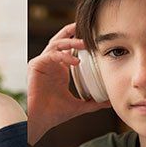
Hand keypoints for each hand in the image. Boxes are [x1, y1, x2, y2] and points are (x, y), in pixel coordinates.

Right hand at [27, 23, 111, 144]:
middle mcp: (50, 64)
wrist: (41, 120)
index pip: (68, 48)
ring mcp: (42, 63)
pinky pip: (51, 55)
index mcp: (59, 69)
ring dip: (70, 42)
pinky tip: (75, 62)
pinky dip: (63, 56)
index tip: (93, 36)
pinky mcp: (36, 66)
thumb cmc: (55, 114)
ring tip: (85, 44)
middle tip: (85, 26)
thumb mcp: (79, 106)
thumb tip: (109, 103)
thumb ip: (94, 103)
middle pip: (60, 40)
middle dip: (71, 31)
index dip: (79, 40)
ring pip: (56, 44)